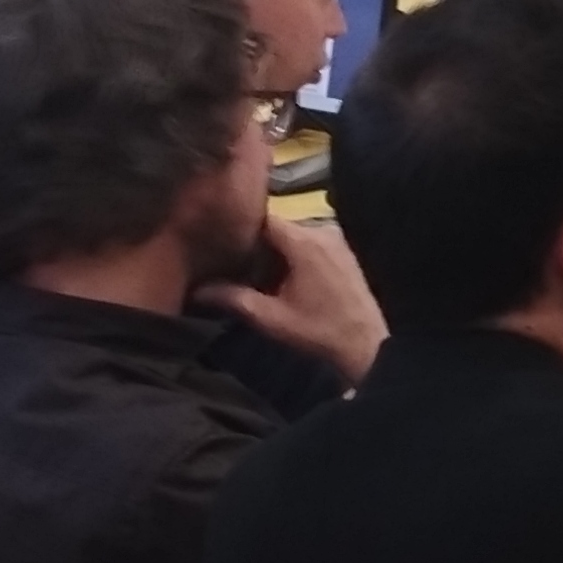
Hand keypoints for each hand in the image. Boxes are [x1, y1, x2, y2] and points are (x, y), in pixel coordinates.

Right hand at [201, 218, 387, 383]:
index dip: (238, 228)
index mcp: (304, 241)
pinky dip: (291, 256)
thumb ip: (232, 298)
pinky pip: (308, 244)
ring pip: (291, 237)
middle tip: (228, 264)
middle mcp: (321, 230)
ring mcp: (335, 239)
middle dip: (253, 245)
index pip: (262, 218)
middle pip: (276, 228)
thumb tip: (196, 290)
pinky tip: (278, 278)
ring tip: (250, 273)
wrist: (366, 345)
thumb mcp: (270, 317)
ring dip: (272, 253)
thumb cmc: (318, 330)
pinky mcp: (342, 251)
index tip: (216, 242)